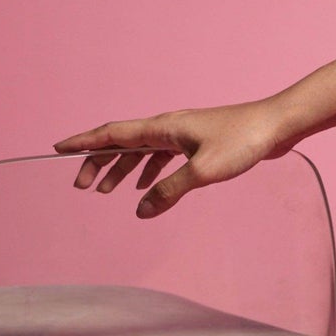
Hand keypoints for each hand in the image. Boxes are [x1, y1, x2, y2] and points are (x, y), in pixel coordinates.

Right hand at [53, 100, 291, 217]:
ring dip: (121, 169)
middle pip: (122, 142)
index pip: (113, 133)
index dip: (84, 141)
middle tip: (80, 186)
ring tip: (104, 192)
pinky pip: (162, 157)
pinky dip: (148, 171)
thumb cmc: (243, 141)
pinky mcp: (198, 143)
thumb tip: (140, 210)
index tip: (58, 147)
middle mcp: (168, 127)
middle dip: (98, 162)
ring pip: (142, 151)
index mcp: (163, 127)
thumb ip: (169, 191)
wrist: (277, 125)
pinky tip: (145, 188)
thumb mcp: (202, 172)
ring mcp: (183, 134)